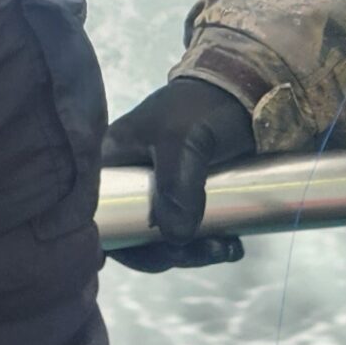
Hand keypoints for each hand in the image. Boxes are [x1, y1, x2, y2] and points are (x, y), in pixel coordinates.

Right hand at [102, 74, 255, 271]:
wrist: (249, 90)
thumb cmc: (202, 108)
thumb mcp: (184, 140)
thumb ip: (176, 185)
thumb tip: (174, 239)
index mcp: (110, 161)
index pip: (96, 212)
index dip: (115, 239)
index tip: (150, 254)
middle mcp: (128, 179)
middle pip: (131, 233)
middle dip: (166, 253)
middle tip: (204, 251)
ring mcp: (158, 189)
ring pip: (163, 238)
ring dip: (193, 252)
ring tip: (228, 247)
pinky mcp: (187, 196)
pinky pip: (188, 231)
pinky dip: (208, 243)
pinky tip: (233, 242)